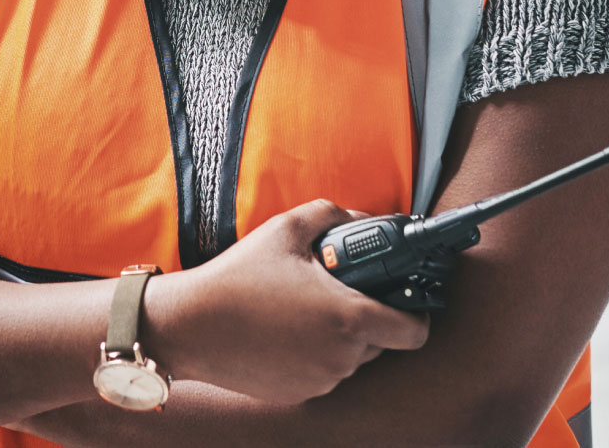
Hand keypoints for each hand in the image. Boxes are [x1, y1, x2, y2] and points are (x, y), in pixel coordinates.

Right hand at [145, 199, 430, 404]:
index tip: (407, 301)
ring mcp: (321, 380)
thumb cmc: (238, 277)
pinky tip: (286, 331)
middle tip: (337, 291)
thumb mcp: (286, 229)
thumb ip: (333, 215)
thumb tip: (361, 218)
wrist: (190, 326)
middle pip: (382, 342)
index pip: (414, 331)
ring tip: (303, 308)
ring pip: (351, 358)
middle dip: (368, 316)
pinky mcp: (300, 393)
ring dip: (340, 336)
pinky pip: (323, 372)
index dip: (417, 315)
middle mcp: (342, 356)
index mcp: (348, 317)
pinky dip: (315, 354)